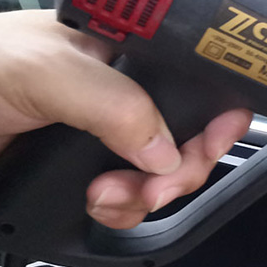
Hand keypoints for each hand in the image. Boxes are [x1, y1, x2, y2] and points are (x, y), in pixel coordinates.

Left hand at [0, 10, 252, 228]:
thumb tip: (168, 149)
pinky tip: (95, 203)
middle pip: (188, 137)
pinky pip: (130, 203)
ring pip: (164, 177)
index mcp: (120, 55)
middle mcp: (119, 99)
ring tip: (106, 194)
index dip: (217, 109)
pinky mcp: (83, 180)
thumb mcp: (46, 70)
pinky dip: (122, 211)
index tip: (219, 137)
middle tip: (157, 182)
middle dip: (181, 166)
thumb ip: (115, 102)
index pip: (192, 80)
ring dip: (146, 195)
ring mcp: (102, 143)